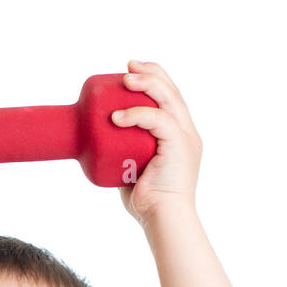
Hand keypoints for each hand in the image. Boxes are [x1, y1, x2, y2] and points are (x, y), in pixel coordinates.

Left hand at [112, 60, 201, 225]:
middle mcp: (186, 133)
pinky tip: (116, 117)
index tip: (131, 71)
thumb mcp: (134, 172)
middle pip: (172, 90)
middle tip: (128, 66)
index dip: (154, 79)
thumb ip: (124, 157)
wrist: (164, 221)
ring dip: (146, 84)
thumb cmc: (148, 204)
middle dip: (150, 72)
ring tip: (124, 79)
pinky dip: (136, 114)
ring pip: (168, 98)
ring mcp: (185, 138)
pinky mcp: (180, 146)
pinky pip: (157, 120)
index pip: (170, 98)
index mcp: (179, 137)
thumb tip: (100, 148)